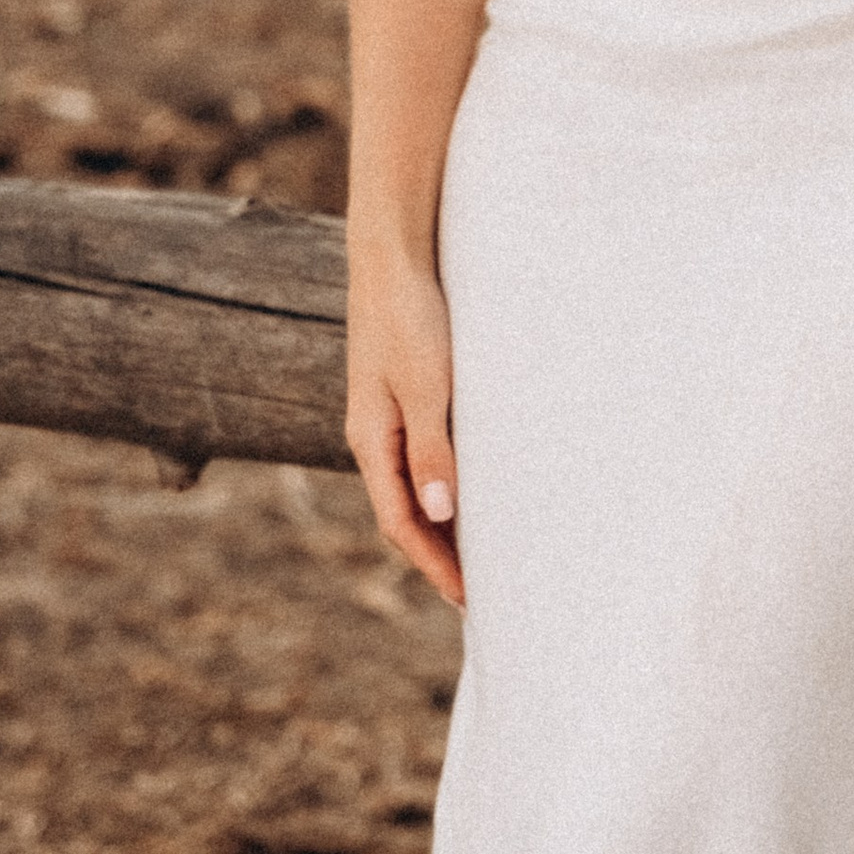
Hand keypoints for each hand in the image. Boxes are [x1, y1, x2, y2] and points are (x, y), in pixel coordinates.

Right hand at [346, 255, 463, 605]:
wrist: (394, 254)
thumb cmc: (410, 316)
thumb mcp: (425, 385)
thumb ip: (432, 449)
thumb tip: (441, 515)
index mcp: (371, 441)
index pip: (401, 523)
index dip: (434, 564)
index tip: (467, 599)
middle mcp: (376, 436)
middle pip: (406, 513)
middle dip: (439, 555)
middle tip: (480, 593)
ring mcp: (390, 416)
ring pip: (417, 485)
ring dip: (445, 523)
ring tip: (482, 554)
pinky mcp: (409, 393)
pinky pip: (427, 455)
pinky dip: (449, 484)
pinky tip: (474, 489)